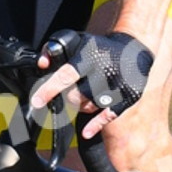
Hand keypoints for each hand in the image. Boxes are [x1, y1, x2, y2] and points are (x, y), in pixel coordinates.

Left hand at [30, 27, 153, 139]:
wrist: (135, 48)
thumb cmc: (100, 47)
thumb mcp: (76, 40)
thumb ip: (53, 49)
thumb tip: (42, 64)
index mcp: (90, 57)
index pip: (66, 76)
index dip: (49, 90)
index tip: (36, 101)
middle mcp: (104, 72)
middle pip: (76, 97)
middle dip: (65, 99)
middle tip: (65, 94)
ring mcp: (118, 87)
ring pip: (89, 107)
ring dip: (79, 106)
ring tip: (81, 95)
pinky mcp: (128, 97)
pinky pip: (108, 116)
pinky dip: (95, 125)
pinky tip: (86, 132)